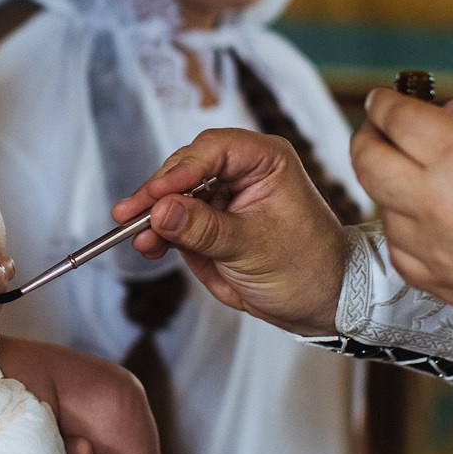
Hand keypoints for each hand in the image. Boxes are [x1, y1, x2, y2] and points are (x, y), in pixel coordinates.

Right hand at [110, 129, 351, 335]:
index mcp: (265, 160)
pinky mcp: (209, 222)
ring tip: (136, 235)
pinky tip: (148, 245)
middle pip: (185, 168)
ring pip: (174, 195)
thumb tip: (161, 211)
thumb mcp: (254, 249)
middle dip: (158, 193)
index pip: (213, 150)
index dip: (180, 170)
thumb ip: (205, 229)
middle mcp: (241, 171)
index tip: (155, 194)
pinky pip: (176, 220)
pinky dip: (160, 232)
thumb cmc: (307, 267)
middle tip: (132, 215)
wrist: (321, 303)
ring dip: (153, 215)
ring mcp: (222, 196)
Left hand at [350, 90, 452, 340]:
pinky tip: (425, 222)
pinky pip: (399, 251)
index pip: (397, 118)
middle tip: (380, 131)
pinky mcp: (439, 284)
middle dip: (369, 138)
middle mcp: (436, 204)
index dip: (386, 103)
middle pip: (367, 160)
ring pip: (380, 208)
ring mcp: (432, 249)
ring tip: (419, 178)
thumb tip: (446, 122)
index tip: (384, 100)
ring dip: (391, 187)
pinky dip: (405, 231)